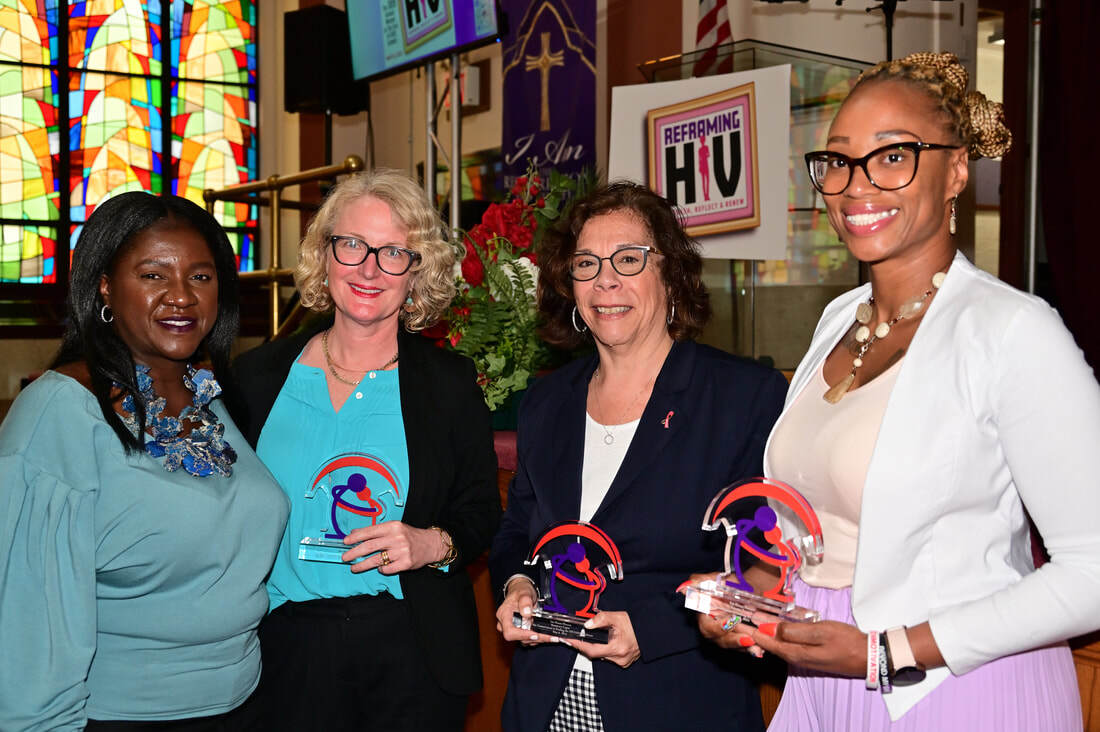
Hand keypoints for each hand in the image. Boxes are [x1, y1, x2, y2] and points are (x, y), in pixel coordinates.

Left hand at [341, 522, 444, 573]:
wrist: (430, 544)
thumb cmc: (409, 536)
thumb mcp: (394, 528)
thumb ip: (376, 531)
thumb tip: (355, 533)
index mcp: (393, 526)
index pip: (370, 531)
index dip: (356, 537)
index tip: (345, 541)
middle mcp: (397, 538)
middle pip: (370, 546)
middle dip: (354, 552)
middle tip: (345, 557)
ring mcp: (402, 551)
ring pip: (376, 560)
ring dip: (362, 565)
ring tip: (354, 567)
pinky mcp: (406, 563)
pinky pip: (387, 569)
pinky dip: (381, 569)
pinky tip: (380, 568)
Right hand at [495, 577, 558, 646]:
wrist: (521, 591)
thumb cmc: (520, 591)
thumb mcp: (524, 592)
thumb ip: (525, 601)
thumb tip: (526, 613)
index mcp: (504, 615)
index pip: (509, 632)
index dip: (522, 636)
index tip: (535, 634)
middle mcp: (505, 625)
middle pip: (519, 638)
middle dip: (536, 638)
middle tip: (550, 637)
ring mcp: (513, 629)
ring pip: (525, 640)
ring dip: (539, 639)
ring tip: (551, 636)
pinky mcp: (520, 632)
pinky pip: (528, 639)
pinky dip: (539, 638)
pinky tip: (548, 635)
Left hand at [563, 611, 640, 668]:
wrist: (651, 629)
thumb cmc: (636, 624)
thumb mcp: (617, 617)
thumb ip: (601, 619)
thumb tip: (587, 624)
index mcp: (617, 648)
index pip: (591, 650)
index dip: (578, 645)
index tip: (568, 640)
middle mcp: (619, 658)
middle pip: (594, 654)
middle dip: (584, 645)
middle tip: (577, 636)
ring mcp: (622, 662)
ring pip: (601, 656)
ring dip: (595, 646)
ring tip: (591, 636)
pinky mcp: (624, 662)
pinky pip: (608, 657)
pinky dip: (604, 649)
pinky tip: (604, 641)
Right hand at [685, 572, 763, 657]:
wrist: (749, 587)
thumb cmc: (730, 582)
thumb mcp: (716, 578)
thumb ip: (700, 581)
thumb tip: (682, 589)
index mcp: (705, 613)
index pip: (706, 626)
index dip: (717, 628)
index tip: (731, 622)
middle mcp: (714, 626)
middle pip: (719, 640)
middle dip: (732, 641)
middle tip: (748, 639)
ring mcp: (726, 633)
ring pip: (732, 645)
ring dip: (743, 647)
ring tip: (756, 646)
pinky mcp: (738, 637)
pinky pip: (742, 647)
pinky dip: (751, 649)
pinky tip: (760, 648)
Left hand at [747, 615, 866, 676]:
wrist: (868, 656)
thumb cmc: (846, 641)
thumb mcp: (820, 631)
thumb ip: (796, 631)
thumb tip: (774, 629)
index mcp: (797, 653)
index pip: (769, 644)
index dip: (755, 634)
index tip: (741, 625)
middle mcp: (798, 659)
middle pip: (774, 646)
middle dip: (759, 634)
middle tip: (745, 621)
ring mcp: (806, 659)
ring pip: (782, 646)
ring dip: (769, 635)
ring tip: (758, 622)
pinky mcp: (813, 657)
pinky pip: (792, 647)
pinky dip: (782, 638)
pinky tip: (780, 630)